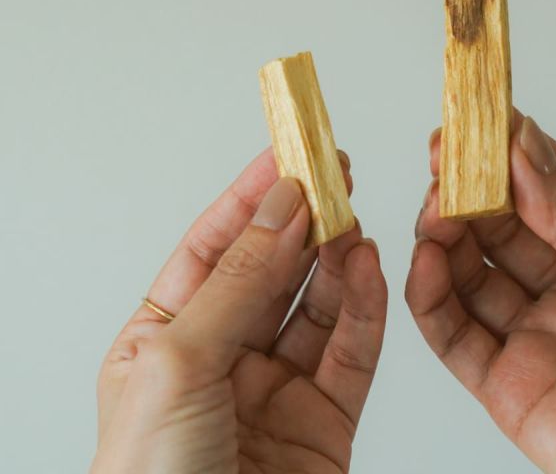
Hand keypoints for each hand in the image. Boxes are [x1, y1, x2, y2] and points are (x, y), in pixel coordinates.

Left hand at [93, 149, 386, 473]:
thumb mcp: (179, 364)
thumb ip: (239, 280)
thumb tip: (283, 207)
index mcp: (167, 338)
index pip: (216, 247)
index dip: (254, 197)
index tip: (290, 153)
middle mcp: (222, 358)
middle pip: (273, 269)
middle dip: (303, 221)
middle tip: (335, 175)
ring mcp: (275, 389)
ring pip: (317, 305)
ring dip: (337, 258)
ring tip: (353, 221)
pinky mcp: (323, 423)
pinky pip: (350, 352)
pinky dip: (363, 307)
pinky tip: (367, 269)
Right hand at [406, 112, 555, 472]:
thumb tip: (522, 152)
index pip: (543, 184)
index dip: (505, 152)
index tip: (473, 123)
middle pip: (497, 224)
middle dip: (465, 191)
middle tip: (443, 166)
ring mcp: (534, 331)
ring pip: (468, 271)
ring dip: (443, 235)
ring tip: (435, 212)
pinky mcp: (508, 384)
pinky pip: (454, 334)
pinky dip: (430, 296)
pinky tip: (428, 263)